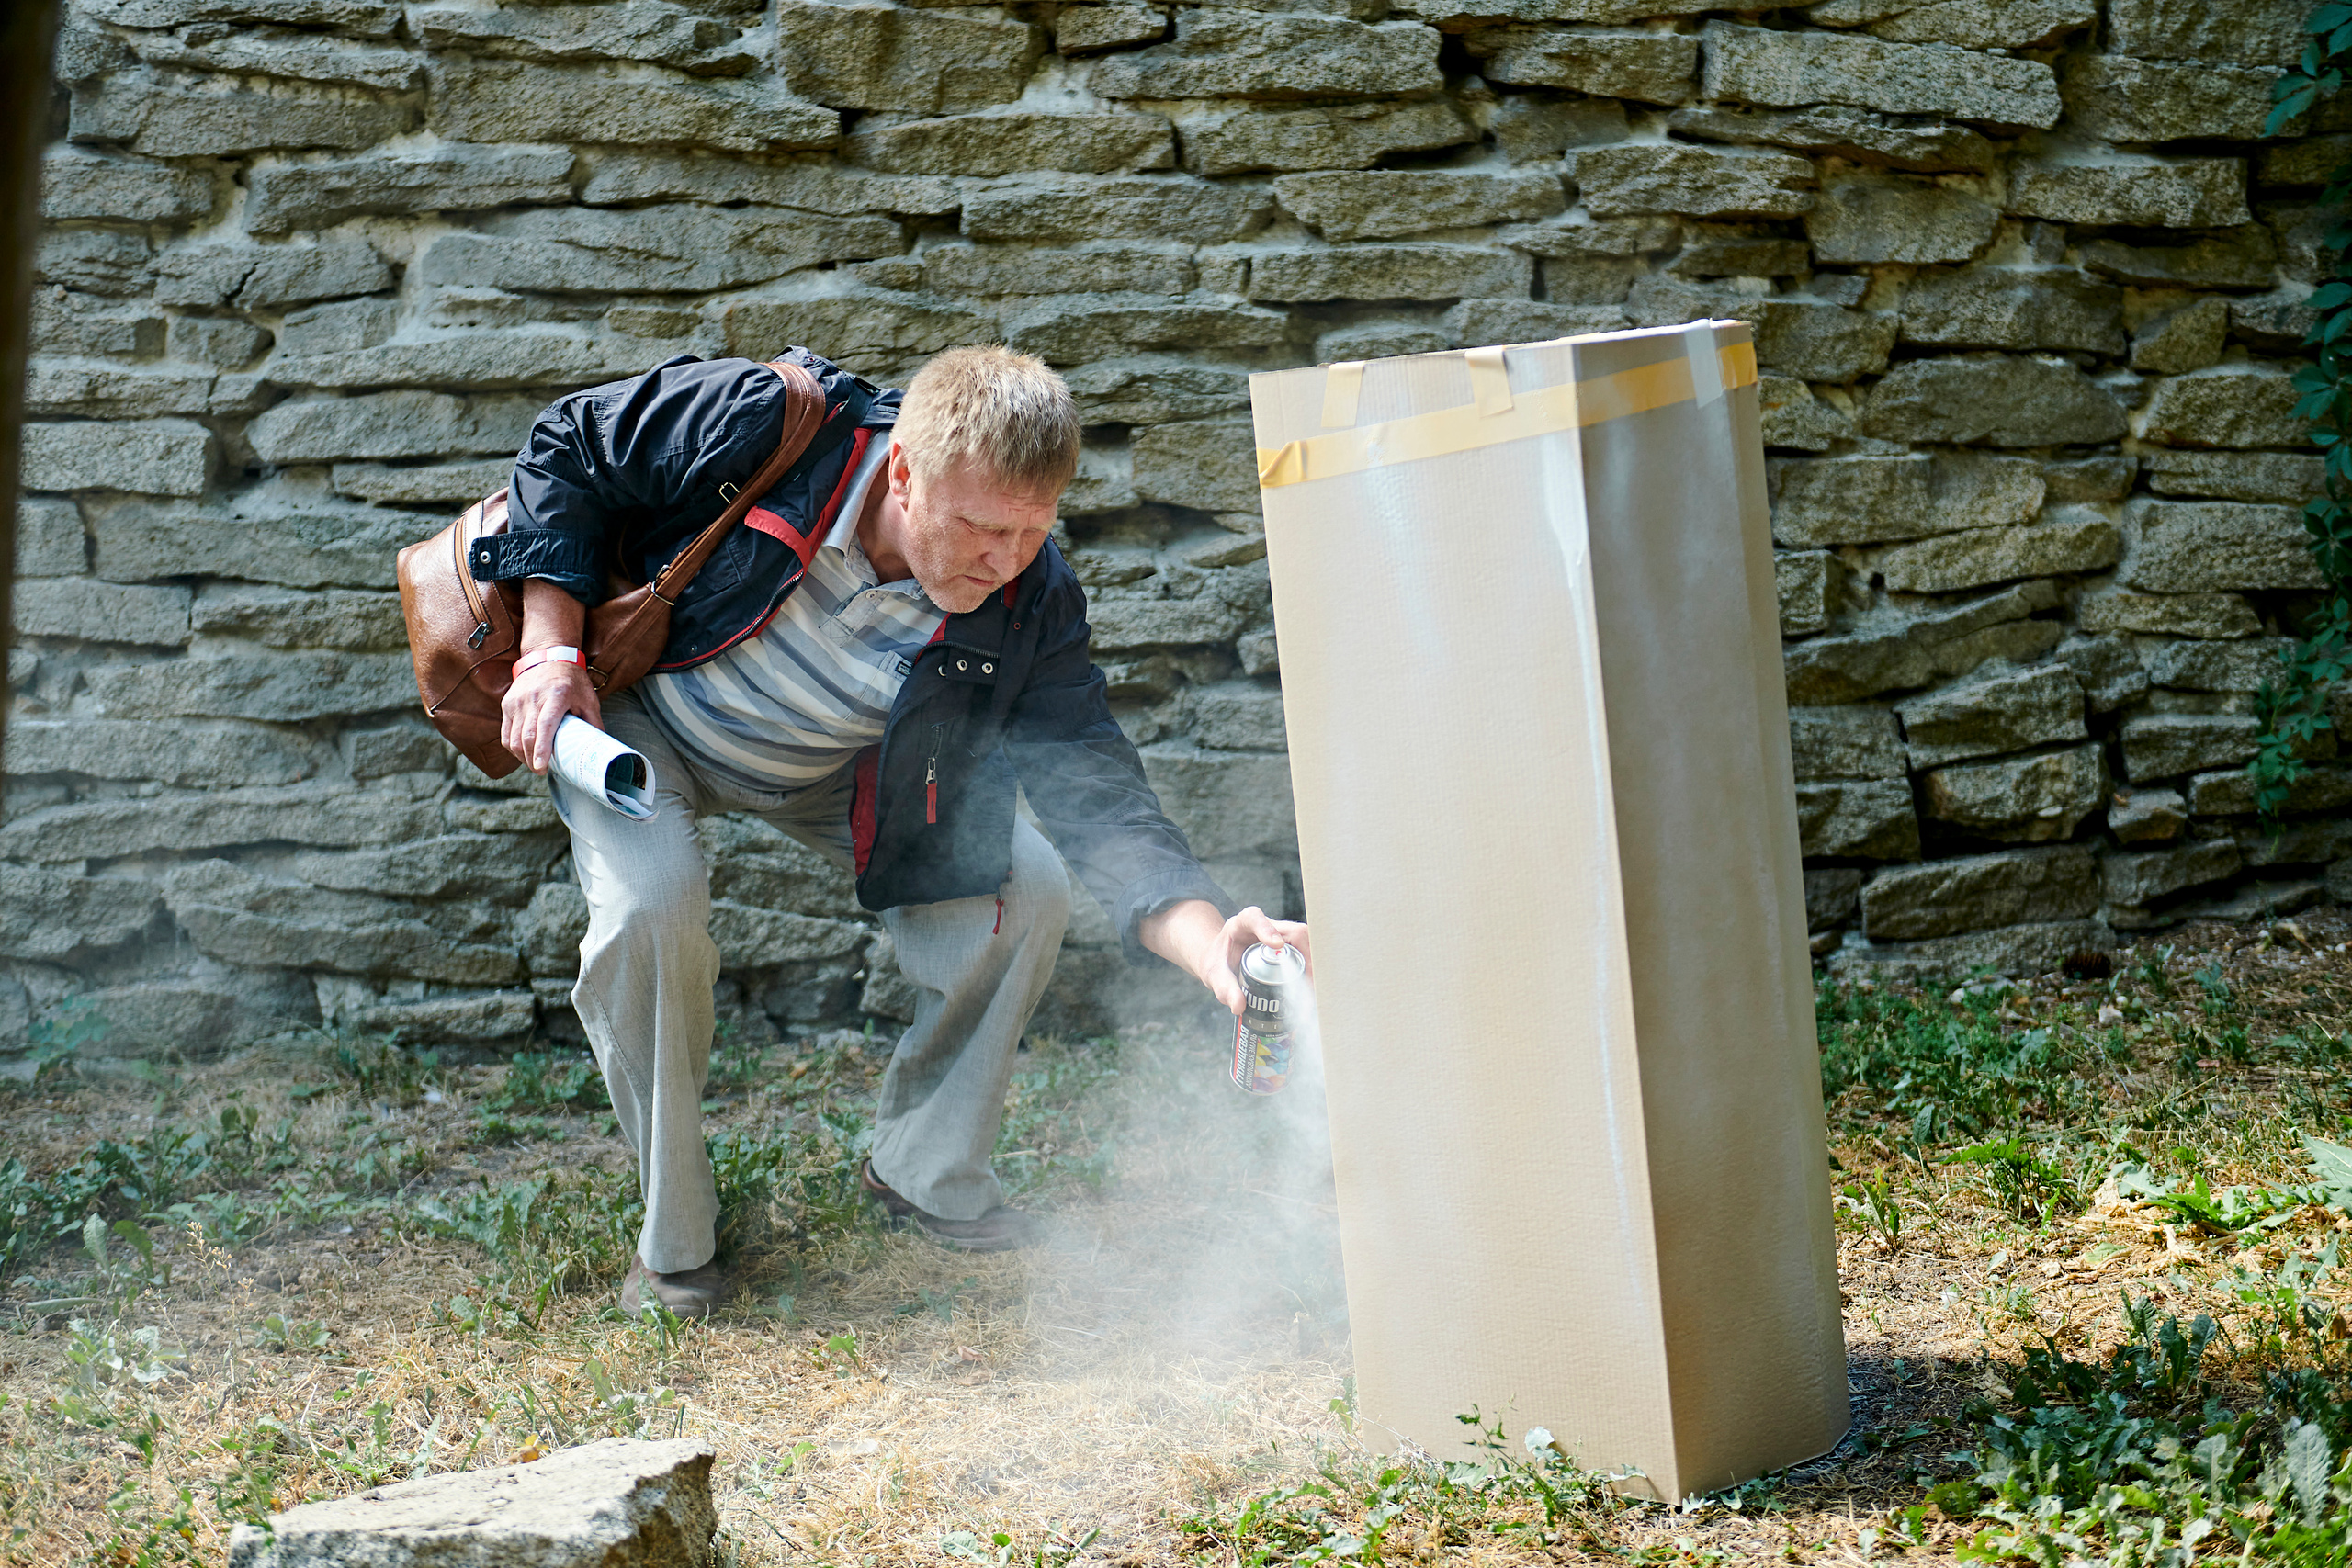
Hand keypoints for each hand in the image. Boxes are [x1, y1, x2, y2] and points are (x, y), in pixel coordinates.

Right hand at [500, 657, 600, 773]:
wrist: (548, 655)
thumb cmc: (572, 680)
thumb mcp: (589, 699)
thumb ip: (594, 723)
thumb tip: (600, 750)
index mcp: (557, 696)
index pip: (545, 726)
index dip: (541, 750)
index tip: (541, 768)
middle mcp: (533, 698)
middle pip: (526, 736)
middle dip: (531, 760)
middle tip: (541, 771)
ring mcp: (517, 700)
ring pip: (513, 737)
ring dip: (521, 756)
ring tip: (533, 764)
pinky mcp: (507, 703)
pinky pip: (506, 732)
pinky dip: (512, 747)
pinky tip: (522, 753)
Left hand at [1140, 899, 1312, 1015]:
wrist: (1224, 959)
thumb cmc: (1219, 961)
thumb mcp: (1214, 973)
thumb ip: (1224, 987)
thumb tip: (1239, 1007)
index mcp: (1243, 923)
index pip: (1255, 919)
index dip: (1268, 929)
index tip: (1277, 944)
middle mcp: (1268, 925)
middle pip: (1294, 932)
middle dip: (1306, 957)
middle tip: (1308, 985)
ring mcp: (1283, 935)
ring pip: (1307, 944)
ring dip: (1314, 967)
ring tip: (1314, 993)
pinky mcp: (1292, 947)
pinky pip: (1308, 955)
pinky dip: (1313, 973)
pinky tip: (1314, 992)